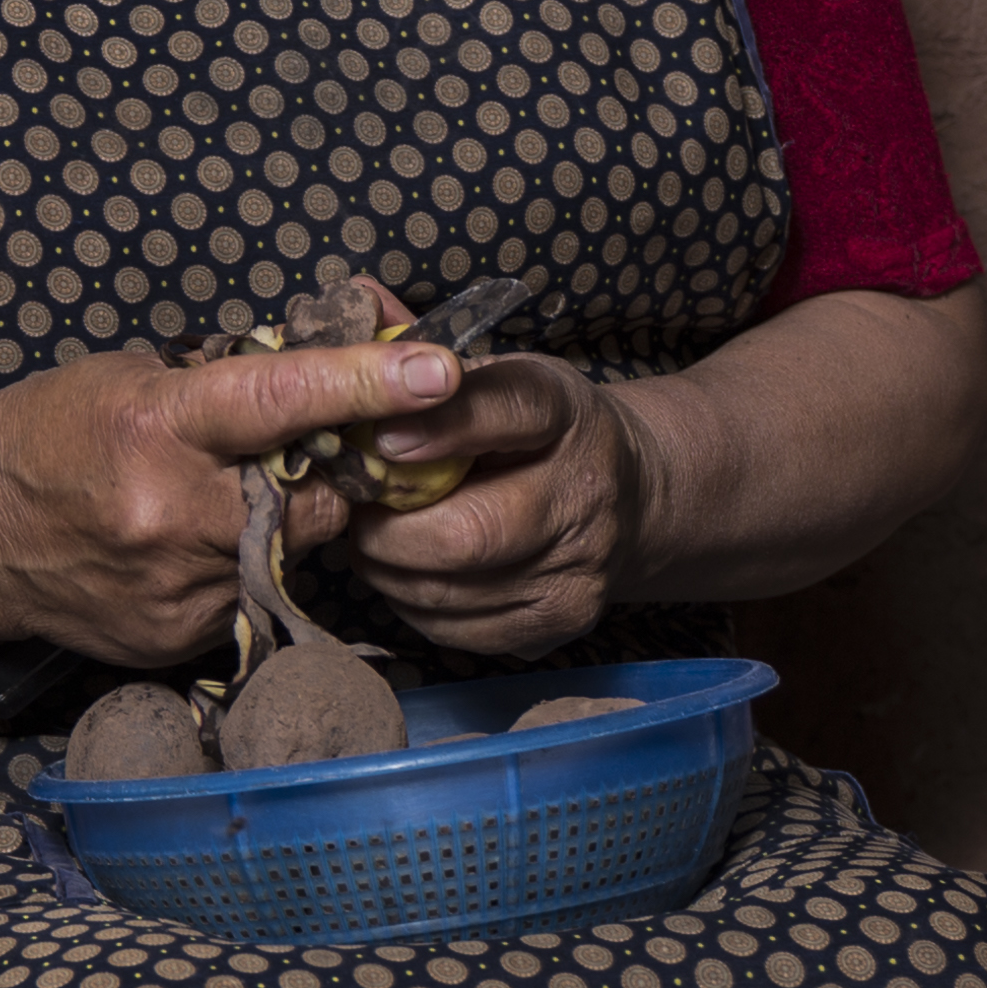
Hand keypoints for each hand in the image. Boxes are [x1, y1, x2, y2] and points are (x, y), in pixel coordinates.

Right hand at [0, 334, 465, 666]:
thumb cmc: (49, 432)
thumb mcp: (132, 377)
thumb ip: (226, 384)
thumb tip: (324, 375)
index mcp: (157, 426)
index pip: (282, 400)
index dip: (366, 383)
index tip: (441, 371)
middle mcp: (172, 513)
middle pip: (313, 496)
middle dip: (327, 472)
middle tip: (307, 451)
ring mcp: (176, 586)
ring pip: (289, 550)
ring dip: (279, 521)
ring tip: (215, 499)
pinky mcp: (176, 635)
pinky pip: (250, 593)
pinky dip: (240, 565)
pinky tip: (186, 548)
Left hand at [336, 352, 642, 656]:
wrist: (631, 497)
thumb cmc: (541, 432)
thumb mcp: (505, 379)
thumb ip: (438, 377)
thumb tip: (358, 357)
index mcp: (566, 413)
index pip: (505, 412)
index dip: (437, 429)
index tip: (378, 439)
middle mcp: (585, 494)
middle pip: (466, 533)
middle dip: (386, 528)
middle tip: (355, 510)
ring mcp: (579, 569)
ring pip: (447, 592)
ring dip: (388, 570)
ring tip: (375, 538)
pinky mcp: (562, 622)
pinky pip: (454, 630)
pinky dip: (413, 603)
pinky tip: (413, 572)